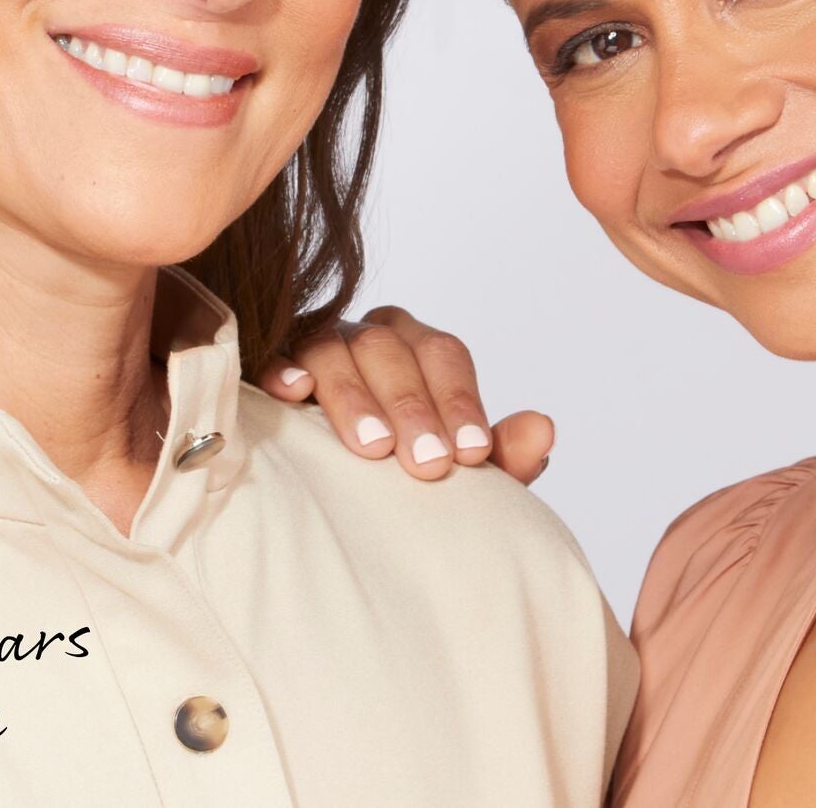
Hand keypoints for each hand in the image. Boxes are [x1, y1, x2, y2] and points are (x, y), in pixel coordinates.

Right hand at [255, 305, 554, 483]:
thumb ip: (501, 454)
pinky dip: (284, 370)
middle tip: (427, 464)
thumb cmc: (403, 467)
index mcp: (418, 346)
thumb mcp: (453, 466)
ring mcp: (317, 343)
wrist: (338, 482)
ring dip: (355, 396)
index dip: (459, 401)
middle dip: (412, 406)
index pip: (445, 355)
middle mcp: (369, 335)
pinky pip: (275, 356)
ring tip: (371, 447)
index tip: (471, 454)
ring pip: (335, 349)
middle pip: (391, 349)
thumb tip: (543, 429)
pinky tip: (291, 395)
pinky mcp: (272, 363)